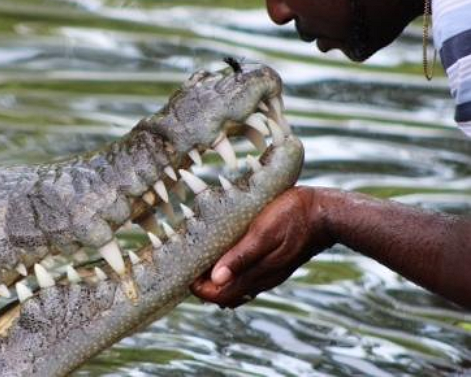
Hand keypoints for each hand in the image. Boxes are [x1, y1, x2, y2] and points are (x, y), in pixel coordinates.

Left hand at [191, 186, 333, 307]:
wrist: (325, 213)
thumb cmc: (292, 217)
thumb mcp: (262, 233)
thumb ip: (240, 257)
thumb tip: (215, 280)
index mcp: (256, 274)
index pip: (219, 295)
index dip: (199, 288)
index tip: (184, 273)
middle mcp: (262, 279)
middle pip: (226, 295)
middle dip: (205, 286)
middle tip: (188, 267)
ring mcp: (270, 273)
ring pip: (237, 288)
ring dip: (218, 281)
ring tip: (202, 261)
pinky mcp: (275, 264)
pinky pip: (248, 278)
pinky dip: (232, 273)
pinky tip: (226, 257)